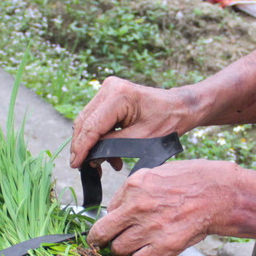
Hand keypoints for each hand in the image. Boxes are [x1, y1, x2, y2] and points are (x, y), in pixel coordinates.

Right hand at [69, 77, 195, 169]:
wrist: (180, 107)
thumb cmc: (168, 121)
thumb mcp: (141, 139)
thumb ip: (113, 147)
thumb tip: (90, 158)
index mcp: (120, 95)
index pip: (92, 125)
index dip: (82, 148)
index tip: (75, 165)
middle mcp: (109, 87)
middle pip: (85, 122)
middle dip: (84, 147)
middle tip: (86, 167)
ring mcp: (108, 89)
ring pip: (87, 121)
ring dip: (92, 144)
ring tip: (105, 164)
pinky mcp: (108, 95)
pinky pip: (95, 118)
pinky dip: (99, 137)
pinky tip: (109, 154)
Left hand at [87, 160, 238, 255]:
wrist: (220, 194)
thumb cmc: (193, 179)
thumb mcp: (157, 173)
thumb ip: (134, 189)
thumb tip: (118, 206)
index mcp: (134, 186)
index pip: (108, 209)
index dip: (109, 220)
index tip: (109, 226)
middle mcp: (138, 207)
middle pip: (104, 232)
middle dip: (101, 239)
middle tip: (102, 243)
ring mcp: (150, 228)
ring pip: (119, 249)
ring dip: (120, 250)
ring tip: (126, 249)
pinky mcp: (165, 245)